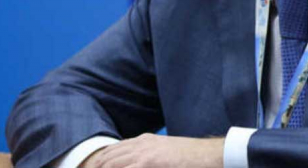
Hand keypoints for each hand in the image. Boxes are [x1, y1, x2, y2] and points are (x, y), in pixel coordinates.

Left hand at [80, 133, 223, 167]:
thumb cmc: (191, 160)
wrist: (211, 156)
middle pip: (105, 159)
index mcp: (143, 141)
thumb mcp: (165, 155)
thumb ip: (148, 159)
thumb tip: (139, 163)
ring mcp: (143, 153)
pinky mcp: (149, 162)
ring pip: (109, 164)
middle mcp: (140, 144)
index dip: (95, 165)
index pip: (110, 153)